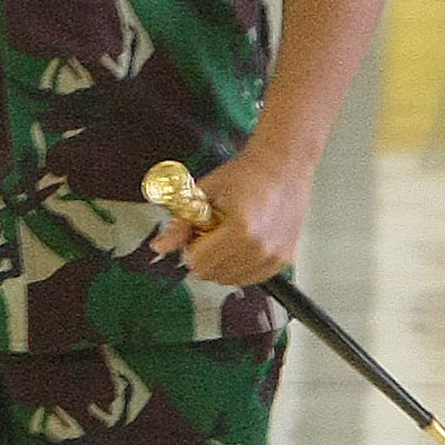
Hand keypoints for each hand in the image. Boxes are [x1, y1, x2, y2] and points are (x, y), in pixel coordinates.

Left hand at [148, 151, 307, 289]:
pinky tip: (243, 243)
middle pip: (212, 275)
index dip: (191, 247)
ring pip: (230, 280)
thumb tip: (160, 246)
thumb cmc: (248, 173)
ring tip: (230, 235)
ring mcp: (274, 257)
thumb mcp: (205, 193)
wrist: (283, 165)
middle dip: (205, 256)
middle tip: (213, 231)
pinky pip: (250, 278)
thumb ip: (180, 224)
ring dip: (223, 262)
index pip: (198, 263)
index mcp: (241, 231)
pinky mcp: (284, 261)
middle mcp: (261, 248)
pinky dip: (241, 266)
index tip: (198, 231)